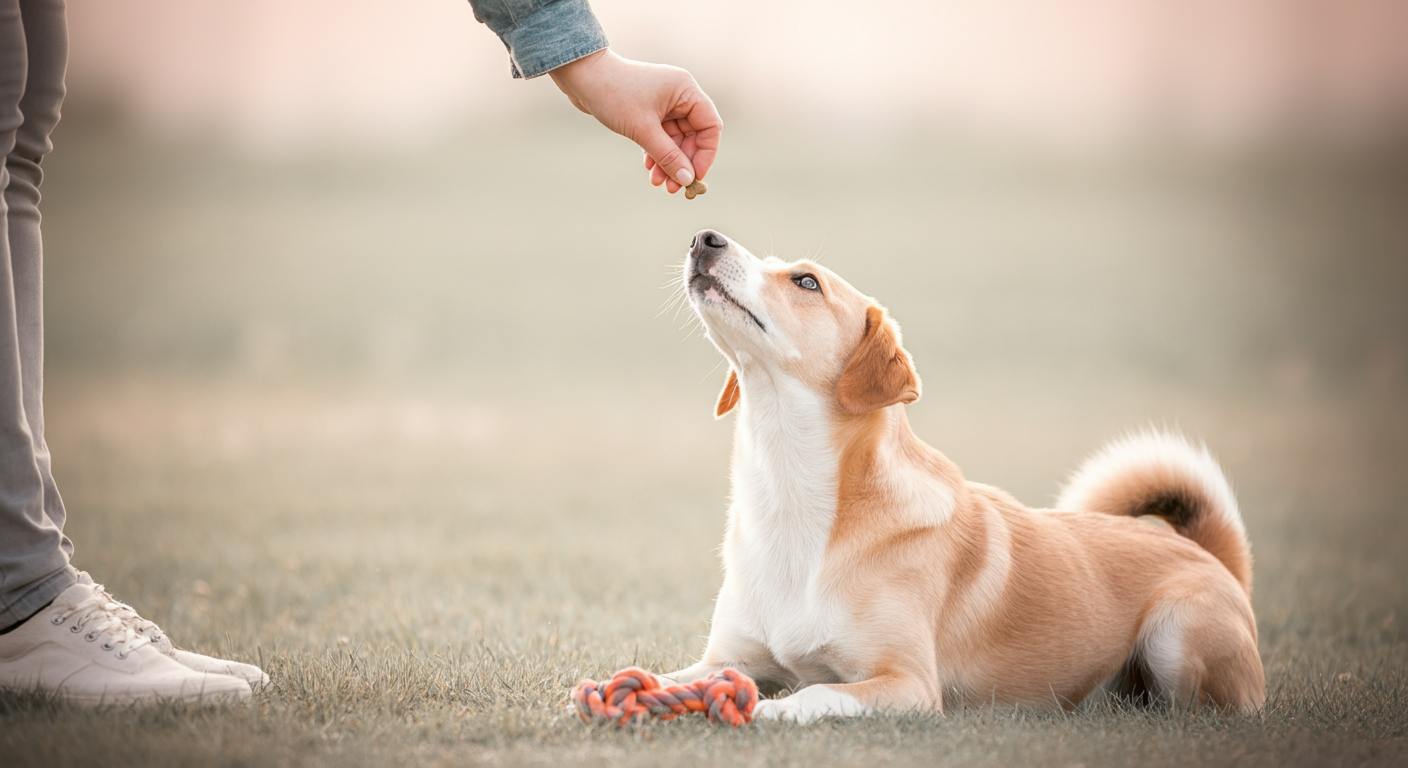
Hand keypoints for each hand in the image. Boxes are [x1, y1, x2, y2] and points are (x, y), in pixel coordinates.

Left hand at [550, 49, 721, 193]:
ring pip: (675, 140)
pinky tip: (649, 169)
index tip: (694, 177)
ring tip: (657, 183)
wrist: (581, 77)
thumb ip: (668, 155)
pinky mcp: (649, 111)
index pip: (710, 126)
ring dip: (668, 162)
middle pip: (693, 137)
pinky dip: (657, 153)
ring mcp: (664, 104)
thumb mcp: (643, 129)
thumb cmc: (613, 94)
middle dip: (682, 163)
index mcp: (685, 90)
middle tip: (673, 188)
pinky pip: (661, 137)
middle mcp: (679, 95)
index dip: (705, 154)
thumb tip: (687, 179)